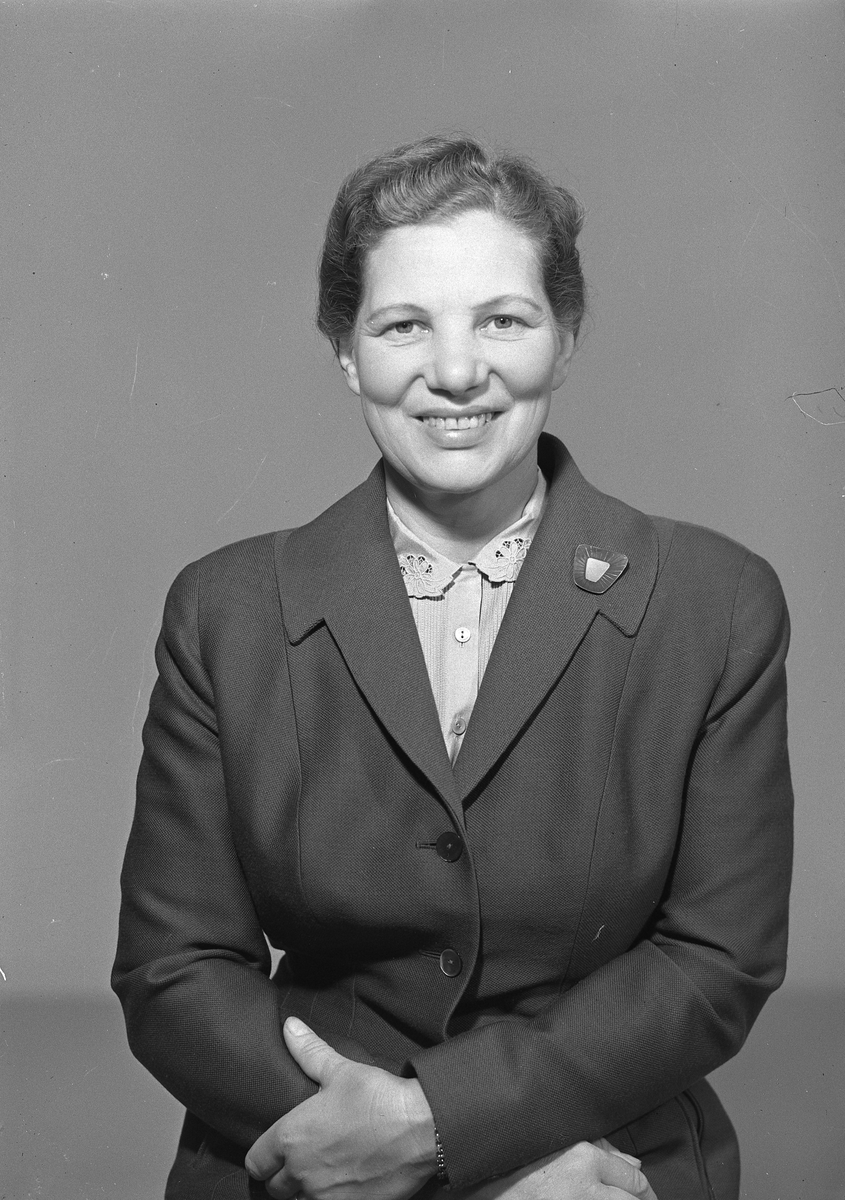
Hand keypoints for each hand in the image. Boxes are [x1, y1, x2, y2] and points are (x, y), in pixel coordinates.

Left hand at [245, 1017, 436, 1199]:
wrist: (420, 1129)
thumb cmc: (377, 1097)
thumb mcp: (341, 1069)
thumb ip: (309, 1051)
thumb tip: (288, 1025)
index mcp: (292, 1137)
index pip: (256, 1162)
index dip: (264, 1156)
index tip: (275, 1151)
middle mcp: (302, 1173)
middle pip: (274, 1189)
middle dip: (283, 1178)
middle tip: (300, 1161)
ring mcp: (324, 1197)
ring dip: (304, 1193)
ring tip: (320, 1176)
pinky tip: (340, 1187)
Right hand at [434, 1139, 656, 1199]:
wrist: (483, 1187)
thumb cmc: (518, 1158)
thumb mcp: (557, 1144)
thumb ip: (596, 1149)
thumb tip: (632, 1163)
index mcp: (583, 1157)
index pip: (633, 1178)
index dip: (643, 1190)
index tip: (645, 1195)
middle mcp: (585, 1185)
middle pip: (634, 1199)